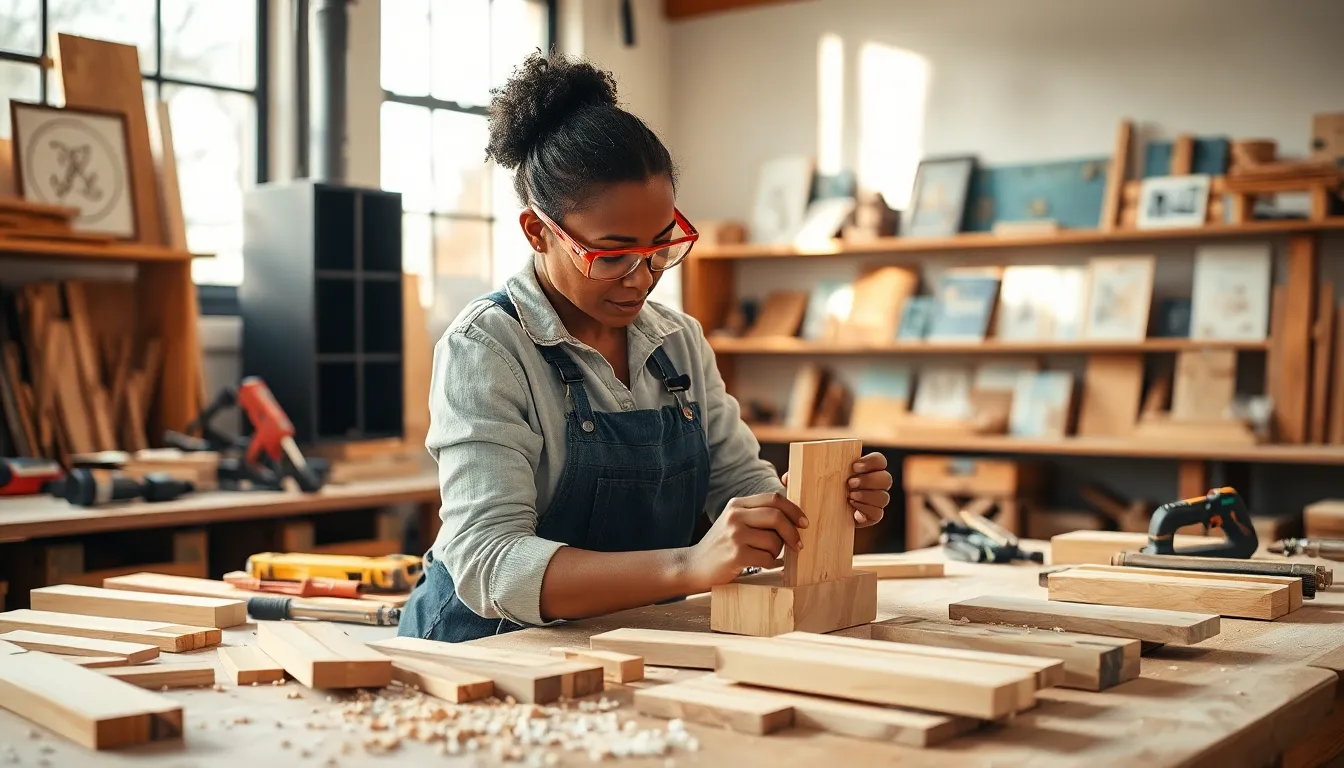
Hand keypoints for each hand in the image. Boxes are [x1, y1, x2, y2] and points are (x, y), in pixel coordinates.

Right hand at [685, 492, 806, 590]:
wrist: (694, 566)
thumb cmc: (721, 546)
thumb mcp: (735, 522)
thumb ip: (758, 515)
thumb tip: (793, 513)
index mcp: (737, 504)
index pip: (773, 498)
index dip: (794, 510)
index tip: (804, 523)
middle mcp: (735, 516)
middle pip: (777, 516)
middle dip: (792, 532)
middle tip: (798, 545)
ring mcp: (734, 534)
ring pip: (774, 540)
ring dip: (776, 552)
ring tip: (764, 556)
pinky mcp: (736, 554)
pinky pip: (767, 558)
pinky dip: (768, 564)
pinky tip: (757, 564)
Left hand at [782, 451, 890, 527]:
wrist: (819, 513)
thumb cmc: (816, 489)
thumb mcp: (806, 480)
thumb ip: (798, 476)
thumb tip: (787, 478)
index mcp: (863, 469)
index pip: (879, 461)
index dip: (872, 462)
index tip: (854, 466)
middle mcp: (874, 483)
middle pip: (886, 479)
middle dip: (869, 481)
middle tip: (849, 485)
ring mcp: (875, 500)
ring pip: (884, 497)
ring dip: (867, 497)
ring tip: (849, 498)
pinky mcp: (872, 517)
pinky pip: (878, 514)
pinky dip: (867, 512)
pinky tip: (853, 513)